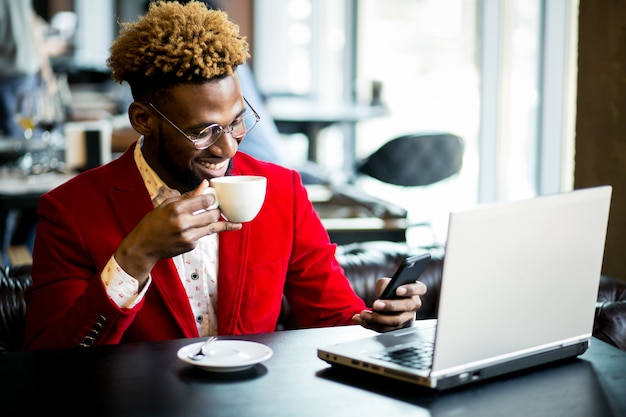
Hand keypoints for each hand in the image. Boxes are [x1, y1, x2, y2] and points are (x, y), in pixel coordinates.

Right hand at [114, 180, 241, 282]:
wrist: (143, 247)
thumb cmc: (153, 222)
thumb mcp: (167, 205)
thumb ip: (189, 195)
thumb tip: (205, 184)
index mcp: (177, 209)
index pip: (205, 201)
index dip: (212, 198)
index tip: (212, 197)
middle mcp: (183, 223)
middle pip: (213, 214)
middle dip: (217, 210)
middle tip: (217, 207)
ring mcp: (188, 236)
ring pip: (213, 227)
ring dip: (218, 221)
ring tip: (225, 217)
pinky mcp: (190, 246)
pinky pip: (203, 235)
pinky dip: (201, 231)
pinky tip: (193, 229)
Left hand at [352, 277, 426, 331]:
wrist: (384, 301)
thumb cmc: (388, 289)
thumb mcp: (386, 283)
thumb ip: (385, 287)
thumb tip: (381, 298)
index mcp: (415, 290)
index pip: (419, 288)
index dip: (410, 289)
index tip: (397, 290)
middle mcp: (414, 304)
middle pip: (406, 307)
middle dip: (390, 306)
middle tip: (376, 304)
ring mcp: (407, 318)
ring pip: (396, 321)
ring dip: (377, 318)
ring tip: (364, 314)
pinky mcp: (397, 328)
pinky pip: (386, 329)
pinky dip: (370, 324)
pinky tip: (360, 319)